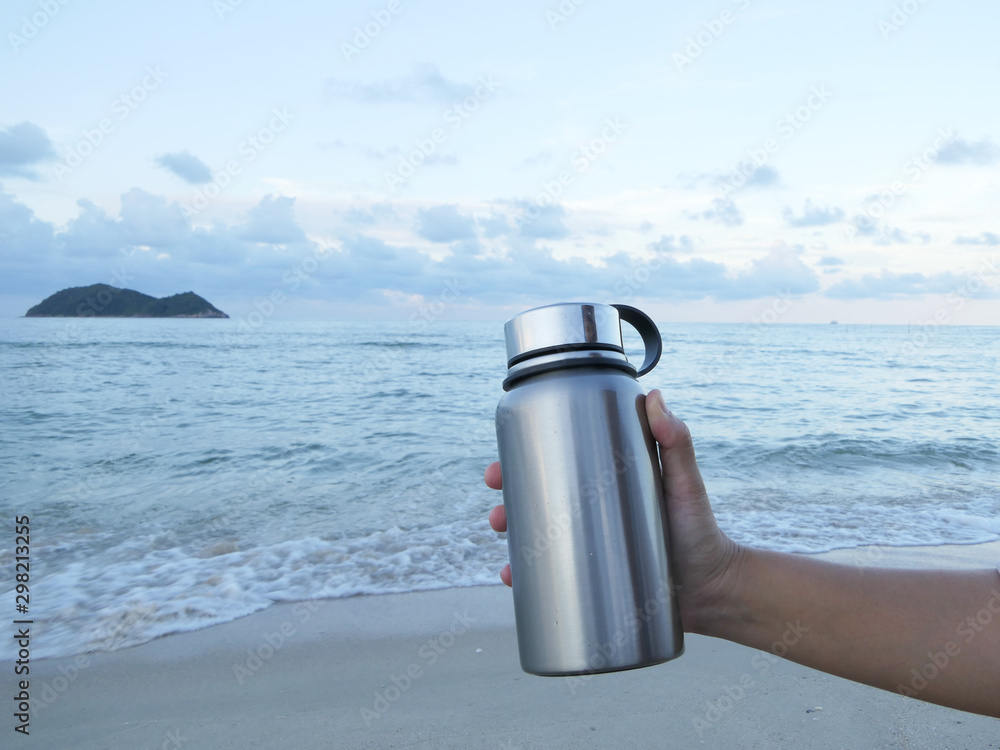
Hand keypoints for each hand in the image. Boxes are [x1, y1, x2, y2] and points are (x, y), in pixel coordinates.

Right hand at [485, 389, 744, 632]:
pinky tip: (510, 576)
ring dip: (510, 534)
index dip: (523, 458)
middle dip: (507, 499)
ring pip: (535, 536)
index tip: (502, 459)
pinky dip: (524, 577)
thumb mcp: (686, 484)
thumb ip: (676, 442)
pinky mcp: (591, 579)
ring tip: (503, 536)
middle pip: (536, 499)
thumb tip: (654, 395)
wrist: (714, 592)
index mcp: (604, 483)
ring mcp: (588, 546)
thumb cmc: (701, 531)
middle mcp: (591, 512)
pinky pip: (549, 577)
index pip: (557, 463)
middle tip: (498, 506)